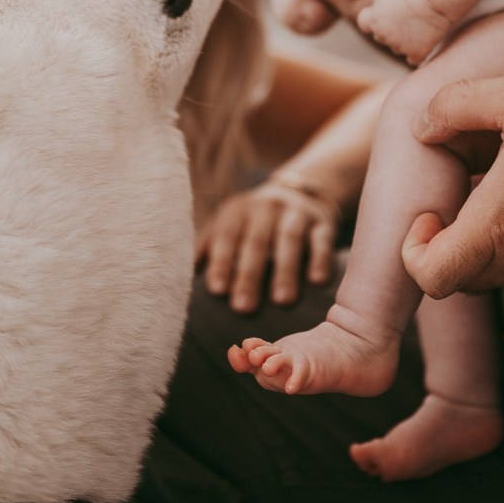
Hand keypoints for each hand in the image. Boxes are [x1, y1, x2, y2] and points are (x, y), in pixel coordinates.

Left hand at [196, 181, 339, 312]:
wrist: (298, 194)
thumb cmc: (254, 223)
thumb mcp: (231, 225)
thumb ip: (210, 245)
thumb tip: (180, 273)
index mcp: (238, 210)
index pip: (227, 235)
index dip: (221, 262)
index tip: (217, 291)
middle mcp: (265, 207)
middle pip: (256, 240)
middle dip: (249, 274)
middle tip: (244, 308)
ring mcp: (295, 212)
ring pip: (289, 239)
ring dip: (285, 270)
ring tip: (282, 301)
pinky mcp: (322, 221)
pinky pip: (321, 239)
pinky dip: (319, 258)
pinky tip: (316, 281)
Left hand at [356, 0, 451, 64]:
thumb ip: (378, 0)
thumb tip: (377, 8)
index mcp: (374, 20)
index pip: (364, 24)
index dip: (373, 19)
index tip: (383, 14)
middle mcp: (383, 36)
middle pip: (382, 36)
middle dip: (390, 30)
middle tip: (405, 18)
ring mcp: (400, 47)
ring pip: (398, 48)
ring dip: (404, 41)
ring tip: (418, 26)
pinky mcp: (417, 54)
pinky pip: (413, 59)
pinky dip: (417, 52)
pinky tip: (425, 41)